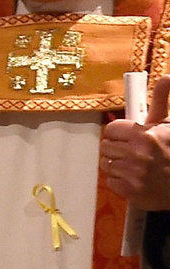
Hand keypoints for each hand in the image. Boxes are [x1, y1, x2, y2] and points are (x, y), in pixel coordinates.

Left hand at [103, 74, 169, 211]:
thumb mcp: (168, 123)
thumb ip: (162, 100)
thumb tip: (166, 77)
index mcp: (144, 135)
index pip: (110, 130)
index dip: (119, 133)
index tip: (128, 136)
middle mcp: (137, 154)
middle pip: (105, 147)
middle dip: (118, 148)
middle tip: (133, 152)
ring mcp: (134, 174)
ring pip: (106, 164)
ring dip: (118, 165)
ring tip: (135, 165)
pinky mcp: (132, 192)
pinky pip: (111, 182)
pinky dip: (121, 181)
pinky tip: (136, 178)